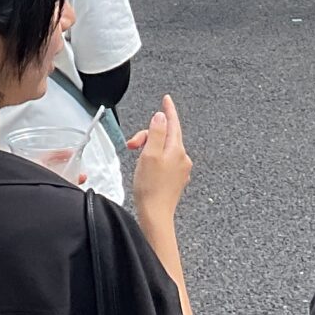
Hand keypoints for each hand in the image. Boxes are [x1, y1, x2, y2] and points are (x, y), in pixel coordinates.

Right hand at [125, 95, 192, 222]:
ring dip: (149, 149)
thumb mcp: (150, 154)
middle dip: (148, 136)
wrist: (155, 214)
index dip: (168, 110)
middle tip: (133, 144)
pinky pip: (165, 161)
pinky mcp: (175, 180)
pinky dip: (154, 159)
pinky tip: (145, 169)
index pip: (173, 123)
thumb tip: (160, 116)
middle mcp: (182, 158)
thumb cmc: (151, 187)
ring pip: (164, 149)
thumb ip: (156, 132)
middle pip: (166, 137)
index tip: (166, 99)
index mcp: (177, 150)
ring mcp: (180, 170)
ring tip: (138, 160)